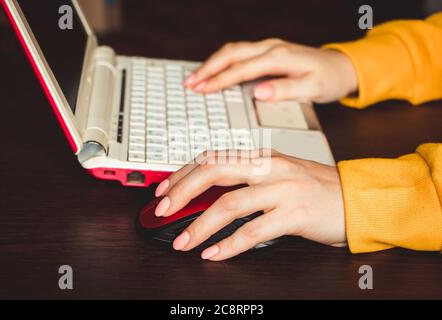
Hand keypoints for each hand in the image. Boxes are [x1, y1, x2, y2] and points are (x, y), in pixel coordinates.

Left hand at [154, 150, 345, 260]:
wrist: (355, 199)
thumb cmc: (315, 188)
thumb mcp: (277, 175)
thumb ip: (246, 180)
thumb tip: (208, 196)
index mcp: (263, 156)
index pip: (213, 158)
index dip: (184, 173)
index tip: (165, 190)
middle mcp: (270, 167)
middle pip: (214, 172)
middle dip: (182, 192)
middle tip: (163, 211)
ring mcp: (283, 189)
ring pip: (230, 204)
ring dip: (201, 225)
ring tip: (183, 241)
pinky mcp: (295, 214)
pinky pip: (254, 231)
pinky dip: (229, 244)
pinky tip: (214, 253)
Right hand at [184, 39, 357, 102]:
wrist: (341, 67)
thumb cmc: (328, 79)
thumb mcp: (313, 89)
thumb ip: (285, 90)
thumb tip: (258, 92)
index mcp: (280, 57)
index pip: (242, 69)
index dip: (220, 80)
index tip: (202, 89)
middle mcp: (271, 48)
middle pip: (231, 53)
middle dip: (207, 68)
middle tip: (189, 83)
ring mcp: (269, 48)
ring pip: (233, 50)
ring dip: (212, 63)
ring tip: (195, 78)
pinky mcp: (268, 52)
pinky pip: (239, 53)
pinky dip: (222, 62)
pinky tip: (214, 72)